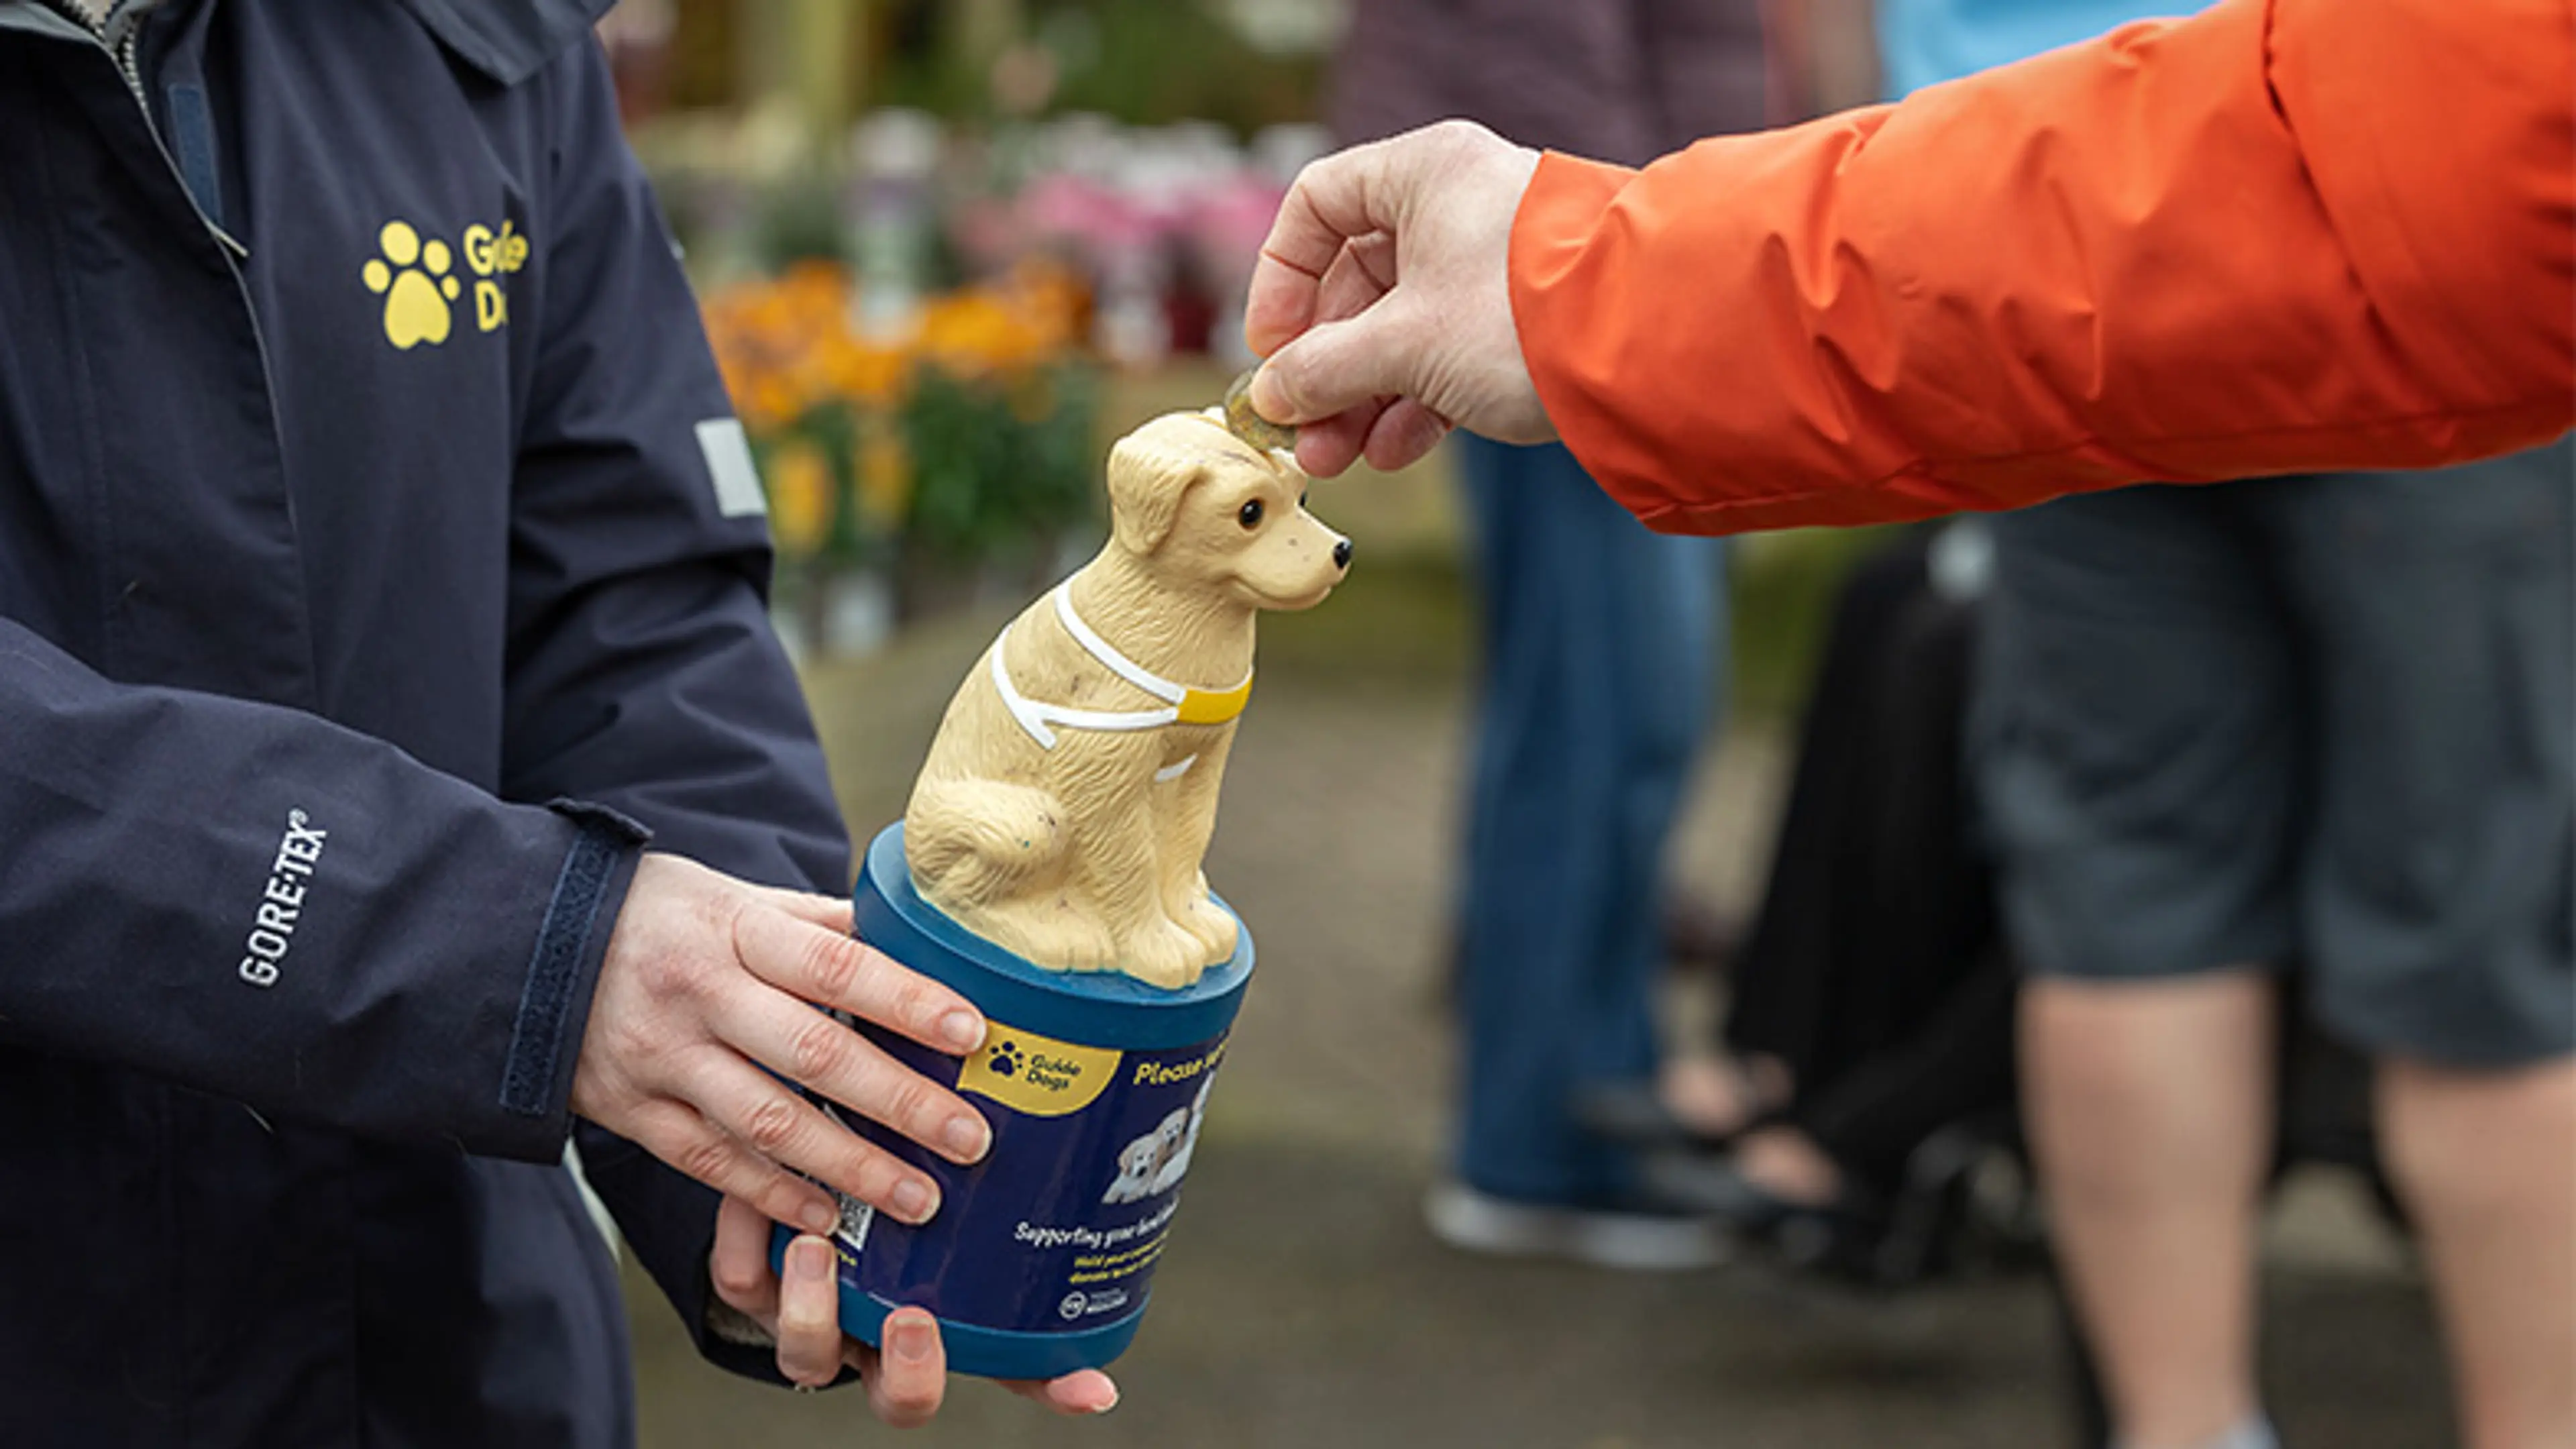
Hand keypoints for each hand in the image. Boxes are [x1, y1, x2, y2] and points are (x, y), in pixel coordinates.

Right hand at [573, 852, 993, 1238]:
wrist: (524, 947)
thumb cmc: (657, 916)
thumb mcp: (733, 896)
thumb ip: (819, 923)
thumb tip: (915, 937)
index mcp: (734, 929)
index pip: (835, 964)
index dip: (905, 1000)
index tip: (971, 1031)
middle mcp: (699, 995)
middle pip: (813, 1054)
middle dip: (899, 1102)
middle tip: (970, 1138)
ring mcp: (661, 1059)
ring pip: (767, 1124)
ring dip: (850, 1168)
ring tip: (919, 1198)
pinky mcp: (632, 1112)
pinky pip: (712, 1164)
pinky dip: (773, 1196)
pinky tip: (829, 1218)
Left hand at [710, 1196, 1119, 1421]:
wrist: (789, 1189)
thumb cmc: (891, 1197)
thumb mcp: (956, 1201)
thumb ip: (1006, 1197)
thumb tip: (1095, 1126)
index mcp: (935, 1334)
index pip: (1012, 1379)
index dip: (1050, 1388)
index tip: (1088, 1387)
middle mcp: (875, 1343)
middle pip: (899, 1396)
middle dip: (910, 1369)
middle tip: (914, 1319)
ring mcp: (812, 1322)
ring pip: (807, 1352)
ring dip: (812, 1307)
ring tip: (816, 1242)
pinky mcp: (752, 1283)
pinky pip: (740, 1279)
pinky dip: (747, 1237)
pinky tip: (759, 1188)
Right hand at [1243, 120, 1549, 476]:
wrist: (1656, 350)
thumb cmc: (1523, 319)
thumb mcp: (1403, 346)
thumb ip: (1323, 370)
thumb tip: (1270, 397)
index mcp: (1424, 174)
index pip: (1319, 204)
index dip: (1282, 278)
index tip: (1271, 346)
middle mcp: (1459, 207)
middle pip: (1359, 282)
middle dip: (1324, 368)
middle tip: (1299, 431)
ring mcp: (1494, 267)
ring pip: (1403, 329)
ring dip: (1362, 398)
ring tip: (1336, 460)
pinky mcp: (1525, 321)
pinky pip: (1449, 356)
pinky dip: (1416, 403)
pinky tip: (1393, 452)